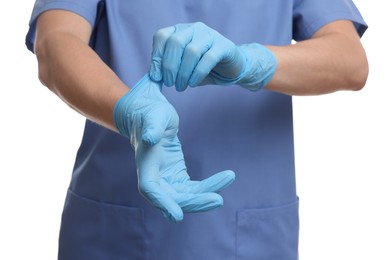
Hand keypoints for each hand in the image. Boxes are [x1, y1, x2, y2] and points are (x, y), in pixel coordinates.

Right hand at [114, 74, 234, 220]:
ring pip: (186, 196)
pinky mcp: (177, 176)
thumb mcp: (152, 117)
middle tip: (218, 200)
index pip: (151, 189)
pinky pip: (193, 188)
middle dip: (194, 202)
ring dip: (206, 194)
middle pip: (173, 198)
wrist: (152, 117)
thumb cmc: (151, 115)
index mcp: (145, 165)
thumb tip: (149, 138)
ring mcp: (166, 179)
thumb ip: (151, 128)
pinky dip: (209, 185)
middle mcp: (155, 177)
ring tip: (228, 178)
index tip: (177, 216)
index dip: (163, 203)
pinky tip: (226, 177)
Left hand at [149, 22, 276, 90]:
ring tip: (181, 87)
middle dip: (169, 66)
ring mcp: (210, 35)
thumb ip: (168, 68)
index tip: (156, 76)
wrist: (231, 68)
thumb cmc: (203, 68)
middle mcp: (194, 29)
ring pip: (192, 51)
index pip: (162, 36)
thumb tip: (153, 77)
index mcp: (180, 31)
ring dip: (183, 73)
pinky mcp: (224, 46)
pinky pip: (208, 58)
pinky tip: (194, 83)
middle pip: (176, 42)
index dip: (156, 56)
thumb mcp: (182, 67)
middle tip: (170, 83)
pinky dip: (198, 73)